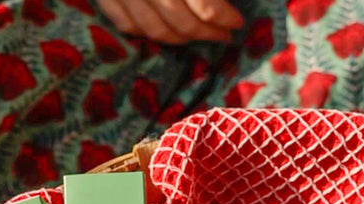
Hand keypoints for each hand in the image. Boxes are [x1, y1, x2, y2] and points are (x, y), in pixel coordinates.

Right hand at [97, 0, 243, 42]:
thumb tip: (220, 0)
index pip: (204, 4)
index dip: (223, 17)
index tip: (237, 22)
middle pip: (181, 22)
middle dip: (206, 33)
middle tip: (223, 36)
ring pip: (155, 29)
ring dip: (181, 39)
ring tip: (198, 36)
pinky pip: (126, 23)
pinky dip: (147, 33)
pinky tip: (164, 32)